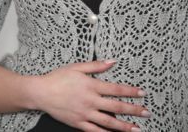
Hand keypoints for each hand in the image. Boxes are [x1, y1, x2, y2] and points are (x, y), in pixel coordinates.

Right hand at [29, 59, 148, 131]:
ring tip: (137, 129)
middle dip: (134, 110)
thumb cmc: (58, 78)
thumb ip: (97, 66)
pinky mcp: (78, 123)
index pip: (116, 89)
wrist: (41, 92)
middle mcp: (90, 101)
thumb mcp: (77, 67)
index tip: (142, 94)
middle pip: (116, 107)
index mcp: (92, 85)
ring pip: (109, 122)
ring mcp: (85, 114)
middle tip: (147, 112)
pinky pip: (95, 131)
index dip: (131, 92)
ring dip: (124, 126)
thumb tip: (113, 62)